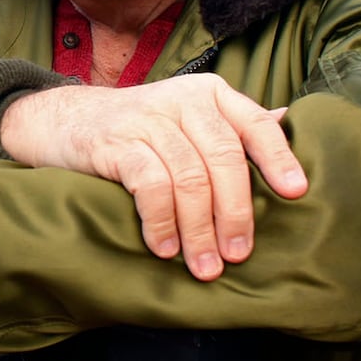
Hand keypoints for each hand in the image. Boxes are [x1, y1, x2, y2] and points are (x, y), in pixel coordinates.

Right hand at [0, 75, 307, 279]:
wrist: (64, 120)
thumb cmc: (139, 129)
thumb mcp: (187, 117)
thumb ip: (230, 124)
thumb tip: (287, 120)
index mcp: (209, 94)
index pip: (255, 124)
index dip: (278, 159)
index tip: (295, 194)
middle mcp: (182, 99)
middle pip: (223, 158)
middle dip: (234, 213)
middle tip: (237, 255)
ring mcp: (147, 119)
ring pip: (189, 177)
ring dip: (198, 229)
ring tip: (203, 265)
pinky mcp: (115, 143)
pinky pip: (150, 185)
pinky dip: (161, 221)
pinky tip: (165, 247)